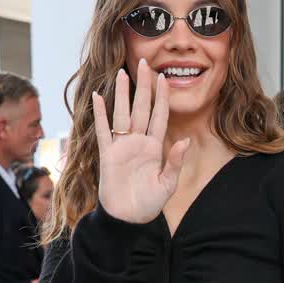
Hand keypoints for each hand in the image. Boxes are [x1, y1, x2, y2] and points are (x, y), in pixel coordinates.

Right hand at [94, 59, 191, 225]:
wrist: (128, 219)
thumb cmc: (149, 204)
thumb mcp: (167, 184)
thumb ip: (174, 162)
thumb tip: (186, 141)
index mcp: (154, 148)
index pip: (159, 116)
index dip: (162, 98)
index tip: (164, 78)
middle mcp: (138, 143)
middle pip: (141, 108)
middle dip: (143, 87)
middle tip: (144, 63)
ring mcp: (122, 147)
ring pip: (122, 114)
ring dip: (122, 94)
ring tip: (123, 73)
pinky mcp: (107, 155)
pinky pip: (103, 131)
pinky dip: (100, 114)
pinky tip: (98, 97)